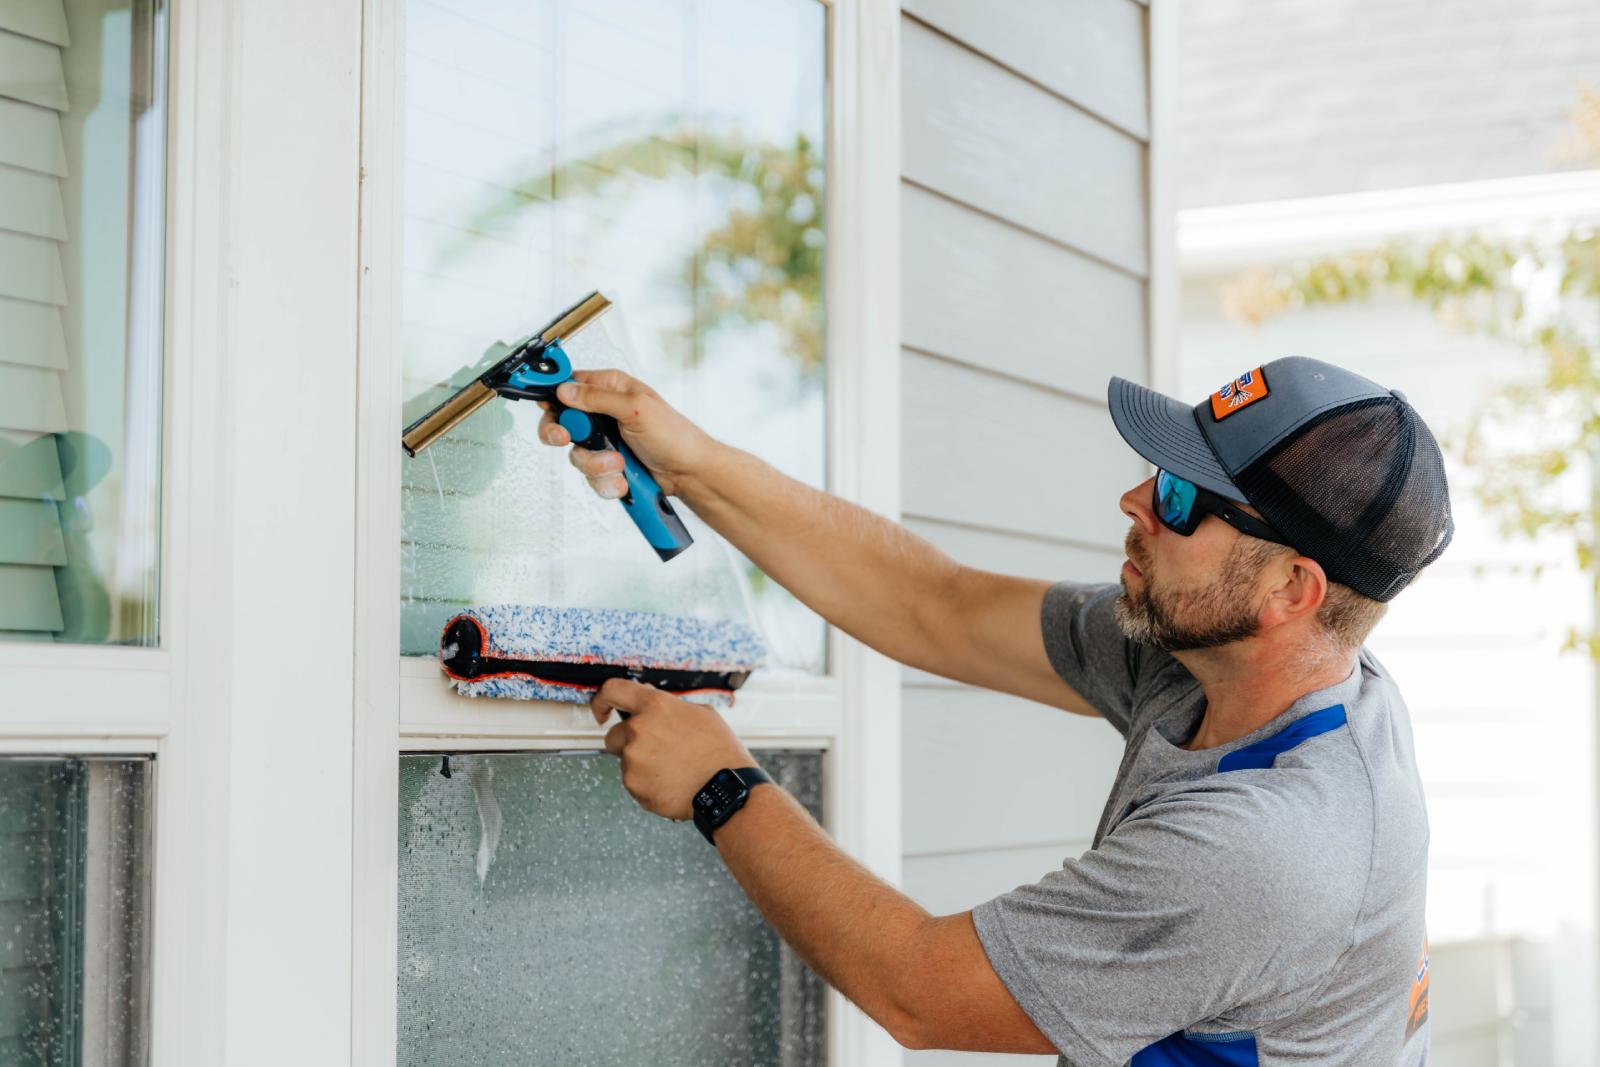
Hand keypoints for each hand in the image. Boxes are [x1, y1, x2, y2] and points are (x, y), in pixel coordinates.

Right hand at [536, 370, 718, 499]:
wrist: (689, 473)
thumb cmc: (674, 434)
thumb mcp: (636, 408)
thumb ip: (598, 398)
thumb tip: (566, 390)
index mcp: (610, 389)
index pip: (569, 384)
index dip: (551, 392)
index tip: (542, 403)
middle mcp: (603, 414)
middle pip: (561, 421)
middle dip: (562, 434)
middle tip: (566, 438)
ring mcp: (604, 442)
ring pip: (575, 454)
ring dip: (595, 463)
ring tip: (619, 464)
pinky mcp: (607, 466)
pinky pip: (590, 476)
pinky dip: (606, 480)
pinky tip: (623, 478)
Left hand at [592, 678, 757, 820]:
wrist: (725, 788)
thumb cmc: (719, 752)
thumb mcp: (701, 714)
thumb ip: (669, 707)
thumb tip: (652, 706)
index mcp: (655, 706)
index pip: (613, 691)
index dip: (602, 700)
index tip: (601, 710)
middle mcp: (638, 730)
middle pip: (613, 736)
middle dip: (628, 743)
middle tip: (656, 752)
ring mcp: (633, 759)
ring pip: (626, 761)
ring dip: (641, 765)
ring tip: (671, 769)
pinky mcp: (634, 785)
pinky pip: (633, 782)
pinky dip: (647, 784)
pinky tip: (670, 782)